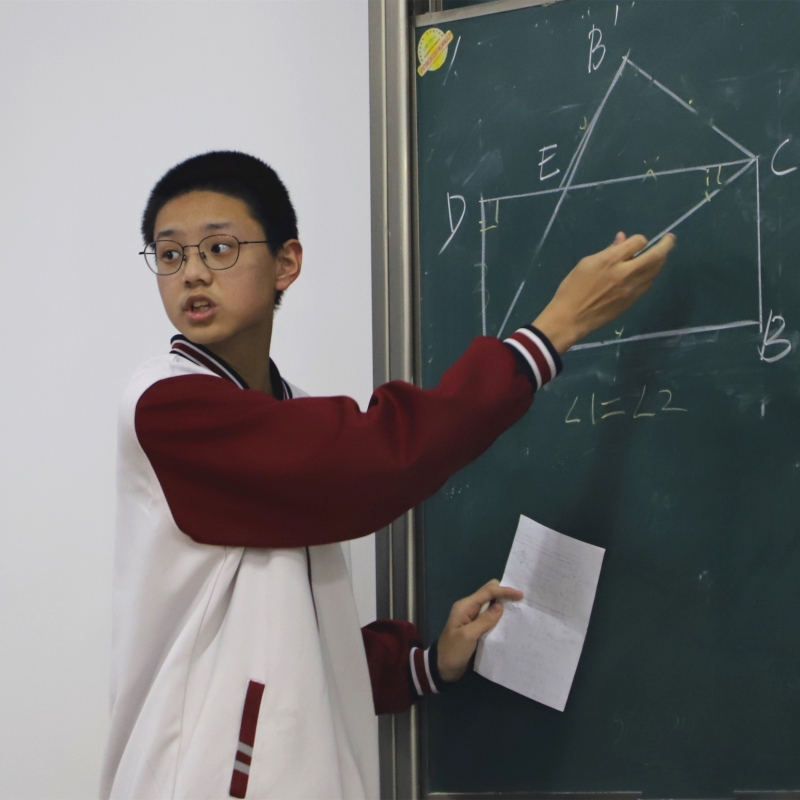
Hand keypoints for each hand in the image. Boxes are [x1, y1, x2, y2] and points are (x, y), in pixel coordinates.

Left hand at [437, 579, 523, 681]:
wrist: (442, 668)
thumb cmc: (453, 651)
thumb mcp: (468, 636)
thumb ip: (484, 620)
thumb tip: (500, 606)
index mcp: (465, 606)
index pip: (487, 592)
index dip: (504, 591)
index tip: (520, 595)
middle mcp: (469, 608)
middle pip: (489, 594)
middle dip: (504, 594)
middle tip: (521, 599)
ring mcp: (473, 618)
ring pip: (491, 605)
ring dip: (503, 605)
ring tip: (519, 609)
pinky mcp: (476, 628)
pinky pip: (490, 617)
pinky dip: (500, 617)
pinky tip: (509, 622)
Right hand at [533, 231, 675, 353]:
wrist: (571, 317)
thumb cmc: (572, 288)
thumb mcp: (586, 264)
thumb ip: (608, 251)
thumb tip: (622, 239)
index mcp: (610, 260)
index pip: (638, 242)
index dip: (639, 239)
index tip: (636, 241)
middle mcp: (625, 273)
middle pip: (655, 256)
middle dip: (666, 245)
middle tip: (670, 239)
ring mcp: (631, 288)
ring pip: (654, 271)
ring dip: (659, 261)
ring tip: (658, 256)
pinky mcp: (632, 300)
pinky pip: (647, 284)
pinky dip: (649, 275)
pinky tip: (644, 274)